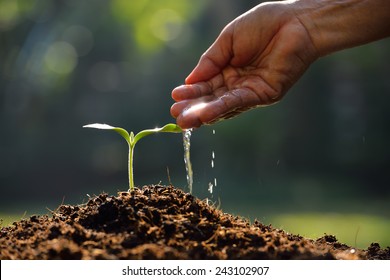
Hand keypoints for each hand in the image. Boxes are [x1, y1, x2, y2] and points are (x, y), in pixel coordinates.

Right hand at [171, 1, 318, 128]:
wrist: (295, 21)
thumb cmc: (263, 24)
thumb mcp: (228, 39)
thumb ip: (210, 60)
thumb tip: (189, 80)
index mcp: (228, 69)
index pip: (206, 85)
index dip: (191, 92)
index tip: (175, 97)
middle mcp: (238, 83)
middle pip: (212, 99)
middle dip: (194, 108)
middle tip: (176, 116)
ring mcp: (251, 91)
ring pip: (223, 105)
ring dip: (204, 114)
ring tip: (185, 120)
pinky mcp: (264, 95)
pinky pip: (239, 103)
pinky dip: (222, 109)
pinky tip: (205, 114)